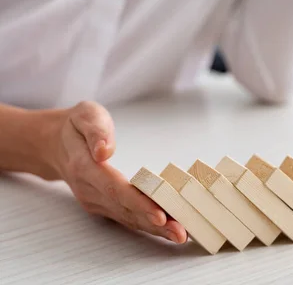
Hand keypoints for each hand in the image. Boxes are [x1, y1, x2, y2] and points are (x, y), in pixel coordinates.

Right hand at [53, 101, 186, 243]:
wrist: (54, 144)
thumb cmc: (77, 126)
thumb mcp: (85, 115)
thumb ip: (96, 131)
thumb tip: (104, 150)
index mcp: (85, 166)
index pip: (115, 189)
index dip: (138, 203)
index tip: (159, 214)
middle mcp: (89, 189)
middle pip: (125, 209)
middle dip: (154, 223)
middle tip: (180, 232)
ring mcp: (95, 200)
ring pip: (127, 218)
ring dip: (154, 230)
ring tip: (179, 235)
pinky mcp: (103, 205)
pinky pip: (126, 217)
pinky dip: (147, 226)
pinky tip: (167, 230)